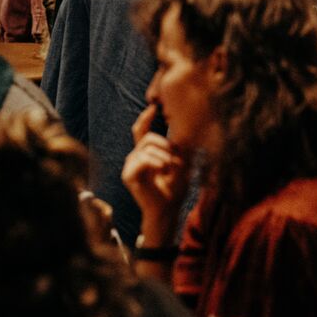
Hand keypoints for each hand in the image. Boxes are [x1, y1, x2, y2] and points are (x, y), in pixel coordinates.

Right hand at [121, 105, 188, 240]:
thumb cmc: (175, 188)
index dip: (145, 118)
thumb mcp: (181, 162)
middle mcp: (135, 157)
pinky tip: (163, 171)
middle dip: (167, 146)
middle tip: (176, 162)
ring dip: (165, 157)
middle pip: (149, 137)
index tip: (154, 106)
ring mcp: (130, 166)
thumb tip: (187, 126)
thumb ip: (180, 147)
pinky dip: (157, 163)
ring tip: (170, 169)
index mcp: (146, 153)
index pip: (141, 131)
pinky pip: (143, 159)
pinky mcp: (128, 175)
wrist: (167, 209)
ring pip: (147, 147)